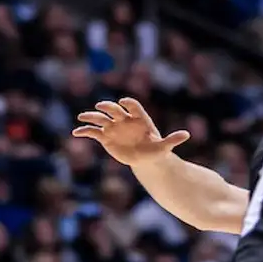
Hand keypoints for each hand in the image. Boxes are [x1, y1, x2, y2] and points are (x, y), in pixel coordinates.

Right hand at [72, 98, 190, 166]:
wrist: (145, 158)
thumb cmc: (155, 150)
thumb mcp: (164, 147)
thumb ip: (173, 140)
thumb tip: (187, 134)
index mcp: (139, 118)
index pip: (133, 106)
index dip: (128, 104)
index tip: (124, 103)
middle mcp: (124, 120)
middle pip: (114, 110)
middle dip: (108, 107)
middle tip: (101, 106)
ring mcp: (113, 127)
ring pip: (100, 119)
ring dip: (91, 116)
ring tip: (82, 117)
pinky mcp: (105, 137)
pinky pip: (93, 132)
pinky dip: (85, 132)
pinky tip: (76, 133)